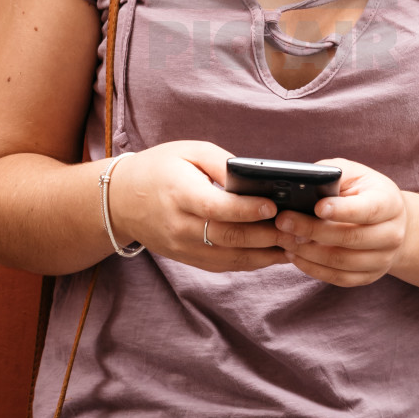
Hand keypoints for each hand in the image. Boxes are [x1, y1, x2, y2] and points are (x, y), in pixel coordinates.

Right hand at [105, 140, 291, 271]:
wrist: (121, 200)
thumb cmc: (160, 167)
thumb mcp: (189, 151)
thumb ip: (222, 163)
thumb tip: (255, 178)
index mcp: (178, 193)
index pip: (216, 208)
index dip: (246, 210)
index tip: (274, 205)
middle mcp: (179, 225)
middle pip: (227, 237)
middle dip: (265, 235)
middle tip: (296, 228)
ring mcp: (182, 247)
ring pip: (229, 257)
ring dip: (265, 254)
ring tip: (294, 243)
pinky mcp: (187, 259)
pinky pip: (223, 266)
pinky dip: (251, 262)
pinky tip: (274, 253)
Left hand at [271, 157, 406, 285]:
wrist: (389, 221)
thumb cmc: (363, 191)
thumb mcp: (354, 173)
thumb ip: (332, 175)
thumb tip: (304, 183)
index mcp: (390, 203)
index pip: (368, 210)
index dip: (342, 210)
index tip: (316, 207)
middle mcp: (392, 234)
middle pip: (350, 238)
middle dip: (312, 230)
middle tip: (284, 221)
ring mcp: (382, 260)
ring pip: (341, 262)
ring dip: (308, 252)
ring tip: (284, 238)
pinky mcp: (369, 276)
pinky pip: (338, 278)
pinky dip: (313, 268)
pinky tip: (294, 254)